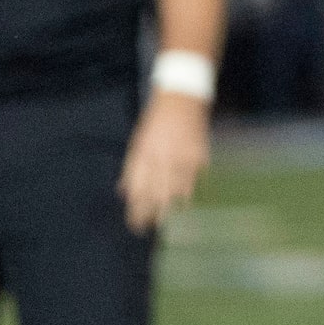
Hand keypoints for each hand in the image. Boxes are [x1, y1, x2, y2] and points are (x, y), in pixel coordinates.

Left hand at [118, 89, 210, 233]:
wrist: (182, 96)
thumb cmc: (156, 120)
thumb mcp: (137, 142)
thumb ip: (132, 168)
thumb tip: (123, 193)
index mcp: (142, 155)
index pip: (137, 192)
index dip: (136, 212)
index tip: (136, 226)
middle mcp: (160, 158)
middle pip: (157, 196)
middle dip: (154, 215)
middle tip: (152, 228)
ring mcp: (182, 156)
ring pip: (178, 191)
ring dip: (173, 208)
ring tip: (171, 222)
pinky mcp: (200, 154)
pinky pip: (195, 179)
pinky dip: (190, 191)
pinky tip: (187, 200)